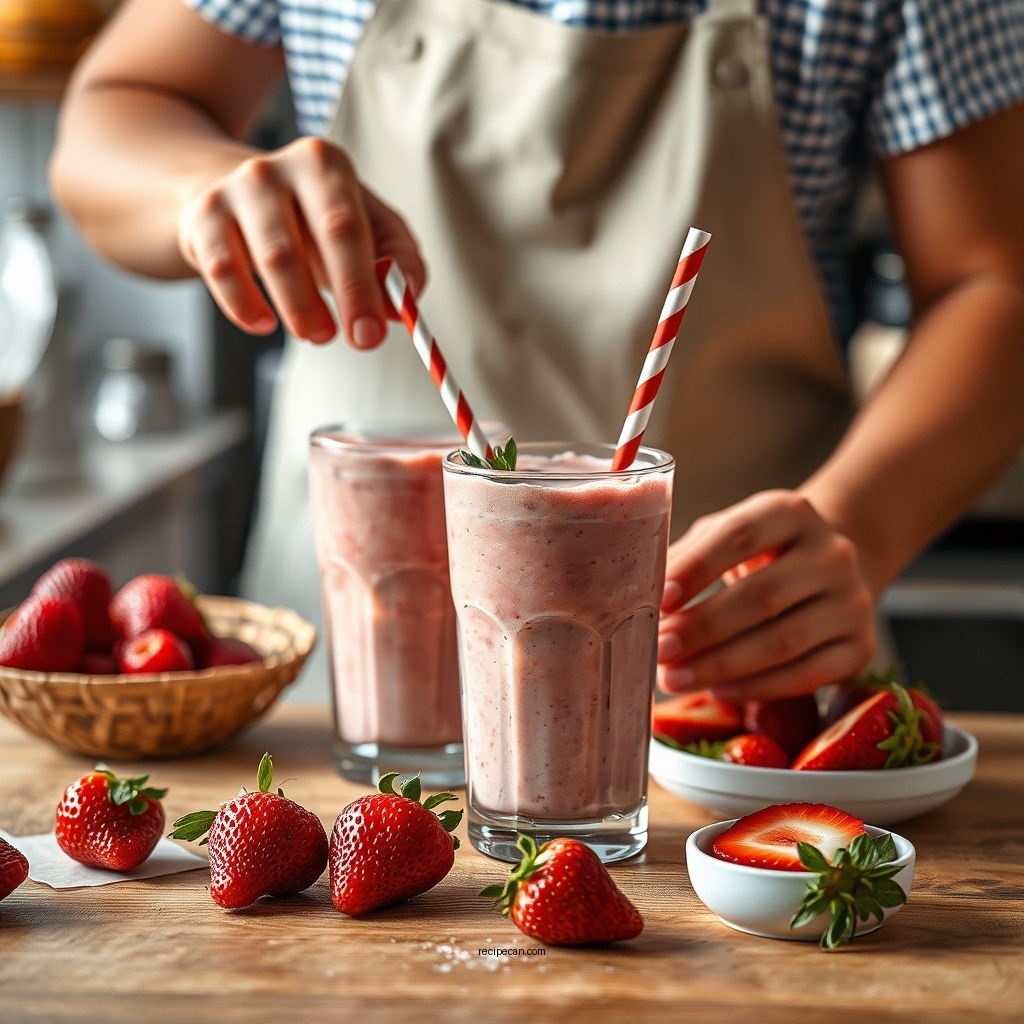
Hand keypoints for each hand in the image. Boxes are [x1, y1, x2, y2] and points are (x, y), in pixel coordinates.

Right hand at [177, 136, 424, 346]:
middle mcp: (275, 168)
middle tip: (356, 341)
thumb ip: (398, 262)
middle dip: (341, 298)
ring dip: (300, 309)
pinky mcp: (201, 219)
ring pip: (272, 261)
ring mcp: (234, 191)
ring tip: (317, 333)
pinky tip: (264, 323)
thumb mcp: (368, 227)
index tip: (373, 332)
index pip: (350, 227)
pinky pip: (222, 273)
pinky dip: (245, 307)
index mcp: (324, 163)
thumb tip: (402, 303)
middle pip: (312, 239)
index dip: (364, 285)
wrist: (239, 195)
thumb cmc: (314, 218)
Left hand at [657, 490, 874, 699]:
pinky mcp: (860, 647)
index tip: (662, 599)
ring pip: (783, 642)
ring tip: (675, 678)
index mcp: (790, 512)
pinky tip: (718, 691)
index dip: (698, 568)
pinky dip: (757, 688)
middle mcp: (831, 553)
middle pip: (761, 596)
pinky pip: (806, 675)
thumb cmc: (759, 553)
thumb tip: (638, 589)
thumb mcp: (725, 534)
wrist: (832, 571)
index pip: (739, 536)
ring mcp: (852, 602)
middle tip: (660, 650)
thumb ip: (688, 555)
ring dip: (722, 665)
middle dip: (703, 628)